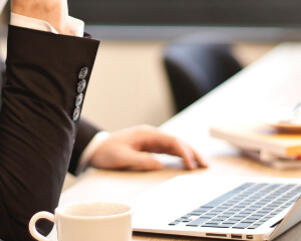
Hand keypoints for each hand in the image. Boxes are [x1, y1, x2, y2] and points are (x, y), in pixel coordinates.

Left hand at [89, 125, 208, 170]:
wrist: (95, 148)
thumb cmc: (106, 152)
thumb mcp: (122, 158)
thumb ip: (141, 161)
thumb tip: (160, 165)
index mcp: (147, 134)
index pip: (172, 141)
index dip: (184, 153)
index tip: (191, 165)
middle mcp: (151, 135)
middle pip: (177, 142)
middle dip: (193, 152)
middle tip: (205, 165)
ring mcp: (151, 140)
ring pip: (175, 146)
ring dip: (188, 154)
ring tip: (201, 165)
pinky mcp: (149, 147)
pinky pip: (168, 150)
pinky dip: (179, 156)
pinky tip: (187, 163)